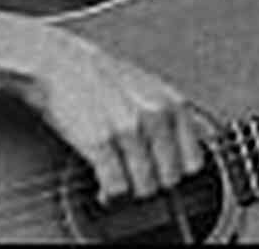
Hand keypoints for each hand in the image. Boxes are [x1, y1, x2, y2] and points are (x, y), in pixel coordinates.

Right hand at [22, 26, 203, 203]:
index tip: (166, 174)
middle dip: (154, 183)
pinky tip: (105, 188)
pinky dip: (110, 195)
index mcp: (174, 104)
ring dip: (131, 191)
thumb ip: (175, 117)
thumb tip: (197, 148)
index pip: (194, 161)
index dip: (179, 173)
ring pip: (145, 188)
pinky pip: (116, 188)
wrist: (61, 64)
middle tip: (138, 178)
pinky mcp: (100, 142)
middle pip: (170, 178)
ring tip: (121, 181)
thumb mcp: (153, 88)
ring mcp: (129, 130)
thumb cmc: (107, 78)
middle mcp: (156, 116)